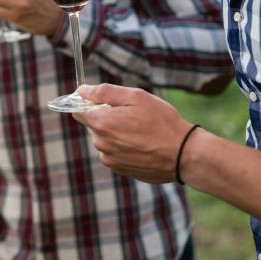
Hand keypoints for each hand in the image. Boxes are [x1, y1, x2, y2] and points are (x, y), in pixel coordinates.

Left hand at [72, 84, 190, 182]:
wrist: (183, 154)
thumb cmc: (162, 122)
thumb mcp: (136, 97)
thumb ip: (105, 92)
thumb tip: (82, 90)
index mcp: (102, 123)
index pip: (78, 110)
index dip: (89, 103)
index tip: (103, 101)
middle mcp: (101, 143)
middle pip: (94, 125)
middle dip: (108, 117)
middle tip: (133, 115)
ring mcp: (110, 159)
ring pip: (105, 140)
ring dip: (117, 133)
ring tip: (141, 131)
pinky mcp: (120, 169)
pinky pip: (114, 153)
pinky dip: (124, 147)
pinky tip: (143, 144)